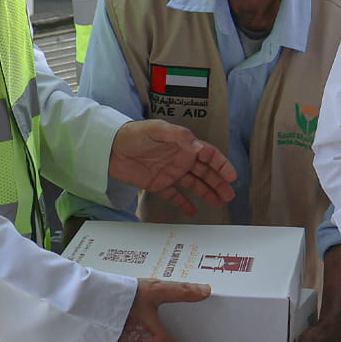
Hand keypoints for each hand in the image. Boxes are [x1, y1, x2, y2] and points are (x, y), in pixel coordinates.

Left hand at [108, 120, 235, 214]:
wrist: (109, 148)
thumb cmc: (134, 134)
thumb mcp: (157, 129)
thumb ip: (178, 136)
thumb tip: (199, 147)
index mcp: (183, 145)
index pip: (208, 155)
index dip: (221, 165)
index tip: (231, 176)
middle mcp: (180, 159)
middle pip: (205, 172)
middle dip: (219, 182)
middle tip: (230, 195)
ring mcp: (170, 172)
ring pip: (194, 184)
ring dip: (208, 192)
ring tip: (220, 203)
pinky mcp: (158, 184)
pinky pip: (174, 195)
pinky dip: (184, 203)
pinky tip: (193, 212)